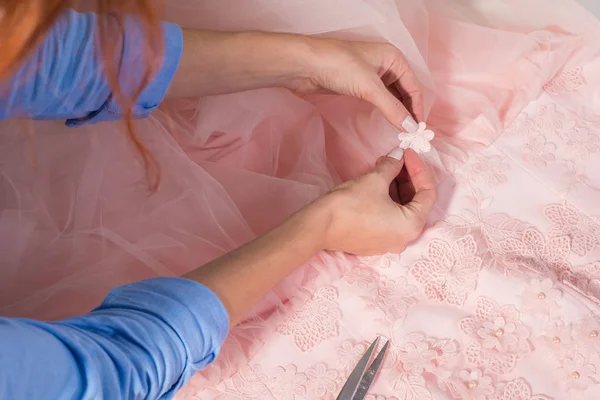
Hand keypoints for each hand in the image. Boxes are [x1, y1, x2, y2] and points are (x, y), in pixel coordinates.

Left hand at [288, 37, 423, 132]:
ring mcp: (371, 75)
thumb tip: (410, 127)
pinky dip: (385, 110)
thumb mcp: (369, 87)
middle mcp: (385, 65)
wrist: (304, 66)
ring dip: (397, 111)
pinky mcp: (358, 85)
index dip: (417, 107)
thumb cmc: (338, 66)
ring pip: (392, 96)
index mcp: (393, 58)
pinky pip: (378, 99)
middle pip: (404, 91)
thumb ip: (392, 108)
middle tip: (412, 133)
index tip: (418, 129)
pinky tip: (388, 121)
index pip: (413, 86)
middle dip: (409, 110)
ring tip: (402, 131)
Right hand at [315, 149, 436, 254]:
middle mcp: (404, 239)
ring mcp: (389, 243)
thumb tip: (398, 155)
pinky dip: (388, 200)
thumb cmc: (349, 205)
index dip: (420, 169)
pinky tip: (378, 183)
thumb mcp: (375, 179)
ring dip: (397, 187)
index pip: (428, 193)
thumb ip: (392, 166)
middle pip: (416, 203)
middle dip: (408, 178)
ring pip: (402, 210)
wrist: (319, 227)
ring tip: (385, 167)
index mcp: (412, 226)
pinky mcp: (374, 241)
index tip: (408, 153)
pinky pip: (389, 218)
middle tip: (398, 158)